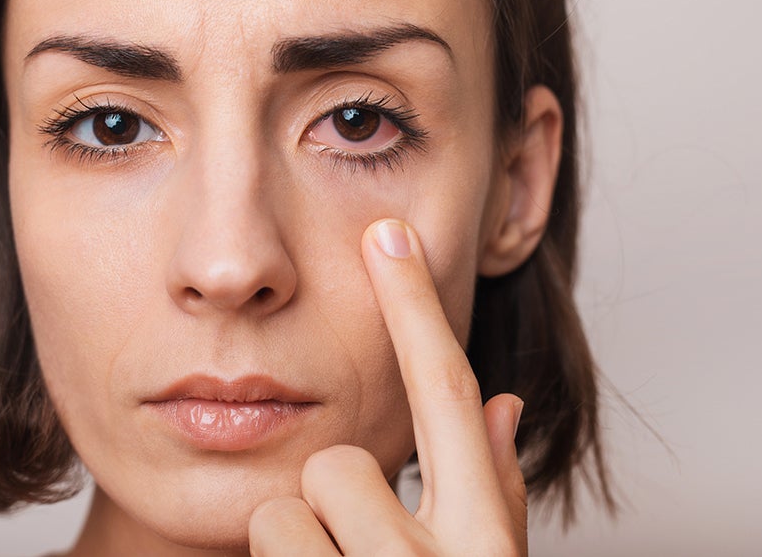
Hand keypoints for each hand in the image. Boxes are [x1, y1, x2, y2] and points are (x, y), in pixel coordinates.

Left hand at [249, 219, 527, 555]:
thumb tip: (503, 404)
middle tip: (354, 547)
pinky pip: (258, 542)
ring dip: (301, 543)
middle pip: (338, 462)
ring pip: (283, 512)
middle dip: (334, 496)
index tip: (388, 235)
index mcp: (482, 542)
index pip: (446, 395)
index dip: (415, 307)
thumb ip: (496, 490)